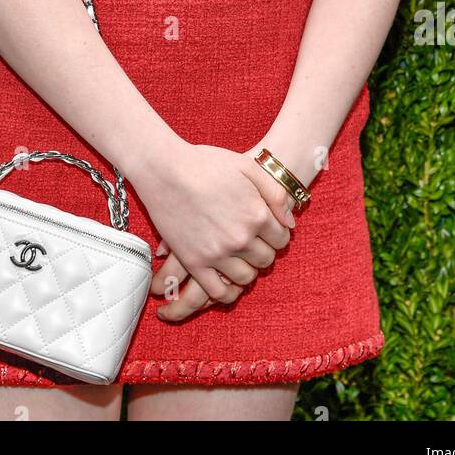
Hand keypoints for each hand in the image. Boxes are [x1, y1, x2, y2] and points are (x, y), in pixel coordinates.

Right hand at [137, 141, 297, 322]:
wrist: (164, 169)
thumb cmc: (205, 163)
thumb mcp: (247, 166)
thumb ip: (274, 193)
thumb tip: (290, 222)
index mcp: (256, 214)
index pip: (281, 239)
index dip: (277, 235)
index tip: (268, 231)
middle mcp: (240, 238)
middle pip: (265, 260)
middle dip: (263, 251)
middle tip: (253, 242)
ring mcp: (217, 253)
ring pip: (245, 278)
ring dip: (246, 270)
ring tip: (239, 258)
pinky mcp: (194, 262)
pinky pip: (218, 291)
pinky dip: (227, 292)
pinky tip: (226, 280)